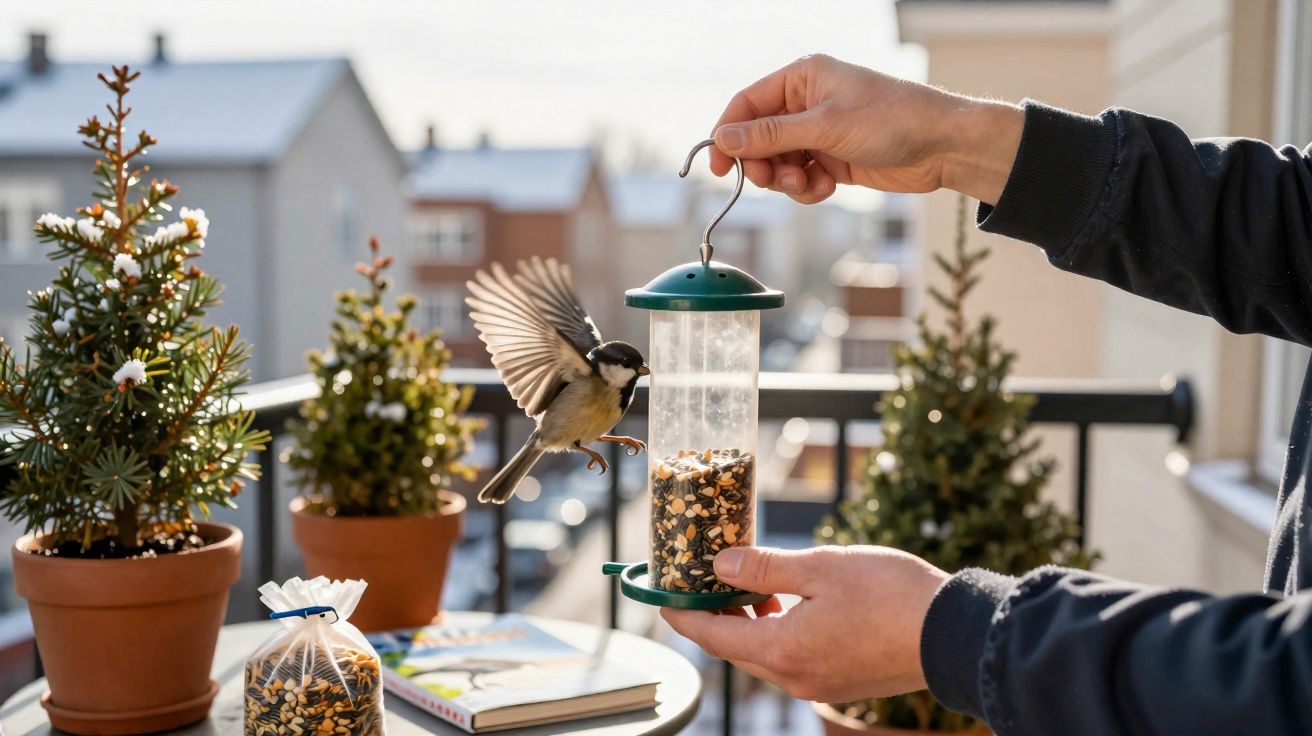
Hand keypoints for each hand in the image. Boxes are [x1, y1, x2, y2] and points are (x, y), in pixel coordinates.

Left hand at [661, 545, 948, 702]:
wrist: (953, 633)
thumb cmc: (890, 594)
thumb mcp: (820, 567)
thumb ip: (764, 569)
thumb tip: (720, 565)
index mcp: (781, 649)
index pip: (710, 635)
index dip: (682, 612)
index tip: (663, 594)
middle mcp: (793, 677)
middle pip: (733, 648)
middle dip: (714, 615)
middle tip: (704, 579)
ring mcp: (818, 685)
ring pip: (761, 655)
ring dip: (747, 623)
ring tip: (749, 584)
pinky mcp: (839, 683)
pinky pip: (790, 661)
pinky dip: (776, 634)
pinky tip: (787, 605)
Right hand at [709, 54, 1023, 205]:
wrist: (941, 146)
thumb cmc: (891, 120)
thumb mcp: (825, 127)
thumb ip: (769, 135)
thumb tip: (723, 139)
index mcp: (802, 78)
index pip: (746, 104)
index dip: (728, 135)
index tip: (718, 167)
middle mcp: (807, 103)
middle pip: (758, 138)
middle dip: (761, 164)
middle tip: (772, 180)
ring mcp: (819, 133)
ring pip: (778, 163)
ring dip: (786, 181)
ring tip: (810, 185)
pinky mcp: (832, 159)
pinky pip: (801, 178)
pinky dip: (807, 189)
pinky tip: (827, 187)